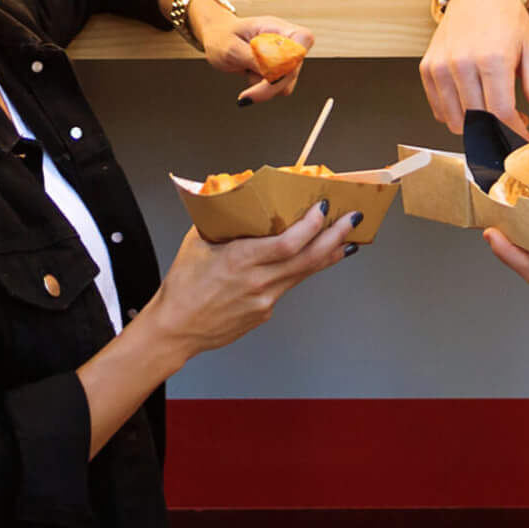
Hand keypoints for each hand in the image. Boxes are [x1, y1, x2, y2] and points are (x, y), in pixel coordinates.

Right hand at [140, 206, 360, 357]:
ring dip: (328, 254)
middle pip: (308, 259)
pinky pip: (288, 286)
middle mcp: (258, 281)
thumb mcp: (197, 242)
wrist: (176, 329)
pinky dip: (303, 270)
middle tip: (352, 220)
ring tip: (347, 240)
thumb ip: (221, 220)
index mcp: (241, 261)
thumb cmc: (183, 286)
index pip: (288, 243)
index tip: (323, 207)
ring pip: (305, 274)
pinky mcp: (265, 312)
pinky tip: (311, 260)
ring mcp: (265, 300)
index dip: (312, 226)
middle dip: (335, 237)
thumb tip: (236, 197)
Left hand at [197, 9, 313, 105]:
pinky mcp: (280, 71)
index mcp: (276, 27)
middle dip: (270, 85)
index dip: (295, 57)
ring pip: (287, 83)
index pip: (303, 38)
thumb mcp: (231, 48)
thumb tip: (272, 72)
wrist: (217, 39)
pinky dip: (262, 89)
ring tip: (246, 72)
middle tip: (247, 95)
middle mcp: (285, 41)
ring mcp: (285, 57)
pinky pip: (279, 88)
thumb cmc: (223, 37)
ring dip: (265, 88)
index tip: (273, 70)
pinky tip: (249, 75)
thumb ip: (254, 58)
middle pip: (294, 69)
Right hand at [417, 0, 528, 136]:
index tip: (524, 139)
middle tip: (513, 122)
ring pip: (456, 120)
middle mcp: (462, 63)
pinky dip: (455, 115)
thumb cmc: (507, 19)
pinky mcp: (428, 68)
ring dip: (476, 126)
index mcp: (493, 58)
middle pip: (478, 120)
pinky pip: (439, 109)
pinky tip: (472, 103)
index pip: (501, 113)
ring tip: (492, 110)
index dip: (515, 133)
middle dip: (499, 130)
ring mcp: (441, 66)